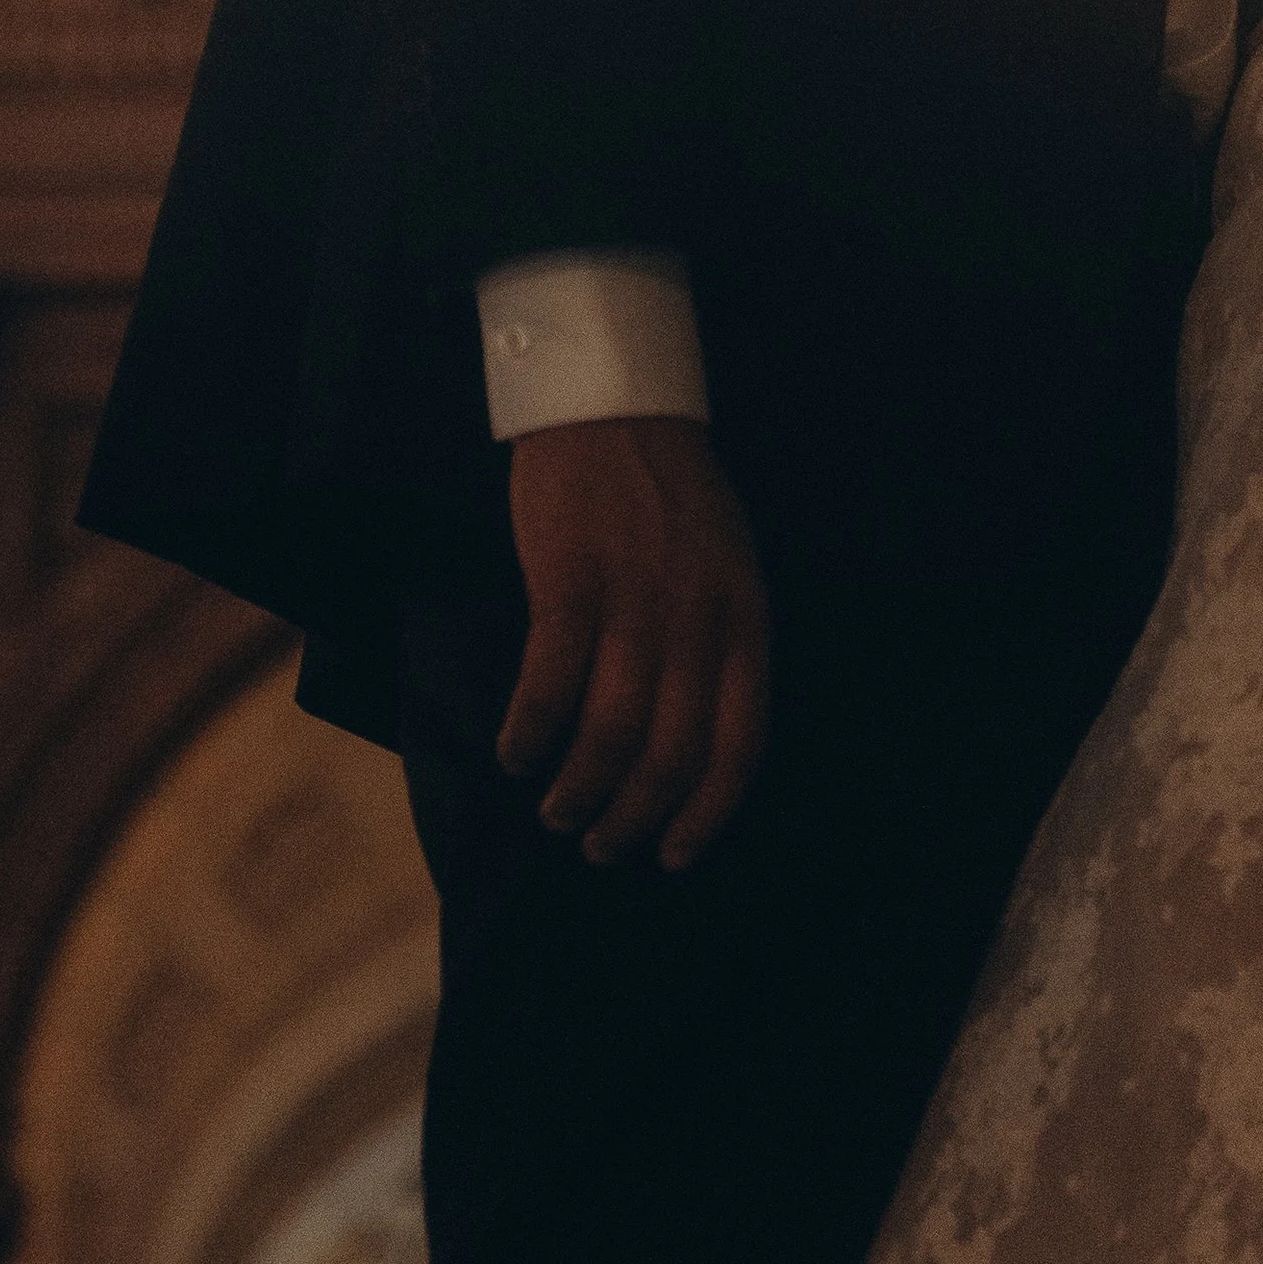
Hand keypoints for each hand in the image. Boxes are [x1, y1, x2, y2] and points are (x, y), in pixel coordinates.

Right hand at [499, 417, 769, 868]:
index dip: (708, 813)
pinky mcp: (570, 580)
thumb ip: (719, 644)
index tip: (676, 856)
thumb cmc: (670, 495)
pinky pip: (550, 684)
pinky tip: (515, 753)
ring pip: (610, 733)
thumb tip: (690, 740)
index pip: (741, 744)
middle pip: (671, 753)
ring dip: (578, 789)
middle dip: (633, 818)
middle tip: (599, 845)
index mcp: (747, 619)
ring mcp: (635, 600)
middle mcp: (699, 619)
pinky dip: (530, 733)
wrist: (615, 406)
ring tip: (555, 812)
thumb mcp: (729, 568)